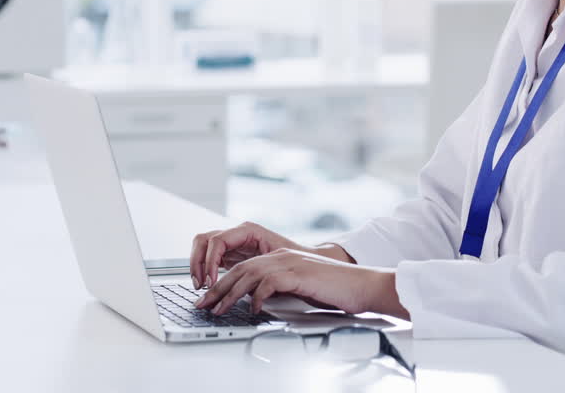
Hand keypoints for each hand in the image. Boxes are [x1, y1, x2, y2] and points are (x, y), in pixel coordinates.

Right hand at [189, 221, 299, 289]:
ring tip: (201, 286)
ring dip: (197, 265)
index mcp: (248, 230)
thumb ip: (258, 268)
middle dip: (198, 262)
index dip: (210, 261)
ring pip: (202, 247)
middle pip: (204, 240)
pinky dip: (204, 270)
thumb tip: (243, 281)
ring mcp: (232, 244)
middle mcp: (236, 234)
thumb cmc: (294, 259)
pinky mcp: (230, 255)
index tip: (212, 281)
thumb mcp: (277, 262)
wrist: (303, 260)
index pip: (218, 240)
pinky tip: (208, 285)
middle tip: (202, 285)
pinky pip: (208, 258)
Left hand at [192, 248, 404, 317]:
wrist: (361, 284)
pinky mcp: (298, 273)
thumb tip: (255, 301)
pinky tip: (254, 308)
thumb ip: (278, 287)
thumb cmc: (334, 288)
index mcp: (279, 256)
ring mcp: (289, 262)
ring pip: (249, 274)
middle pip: (239, 268)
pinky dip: (258, 296)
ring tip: (218, 310)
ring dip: (230, 293)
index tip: (208, 298)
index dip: (221, 282)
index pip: (242, 266)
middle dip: (217, 288)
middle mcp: (280, 256)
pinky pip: (269, 282)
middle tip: (203, 305)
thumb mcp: (299, 286)